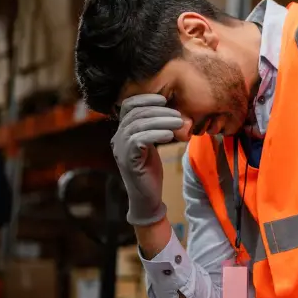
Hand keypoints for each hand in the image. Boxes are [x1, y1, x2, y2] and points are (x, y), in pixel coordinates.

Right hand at [111, 94, 182, 225]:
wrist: (147, 198)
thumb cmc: (150, 172)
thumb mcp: (152, 146)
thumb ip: (153, 129)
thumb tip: (170, 111)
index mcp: (122, 132)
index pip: (127, 106)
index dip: (144, 99)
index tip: (164, 99)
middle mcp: (117, 139)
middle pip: (135, 114)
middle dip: (159, 111)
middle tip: (178, 114)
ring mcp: (121, 150)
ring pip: (138, 125)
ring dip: (161, 121)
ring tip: (179, 123)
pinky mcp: (128, 160)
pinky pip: (139, 140)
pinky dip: (155, 134)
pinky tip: (169, 136)